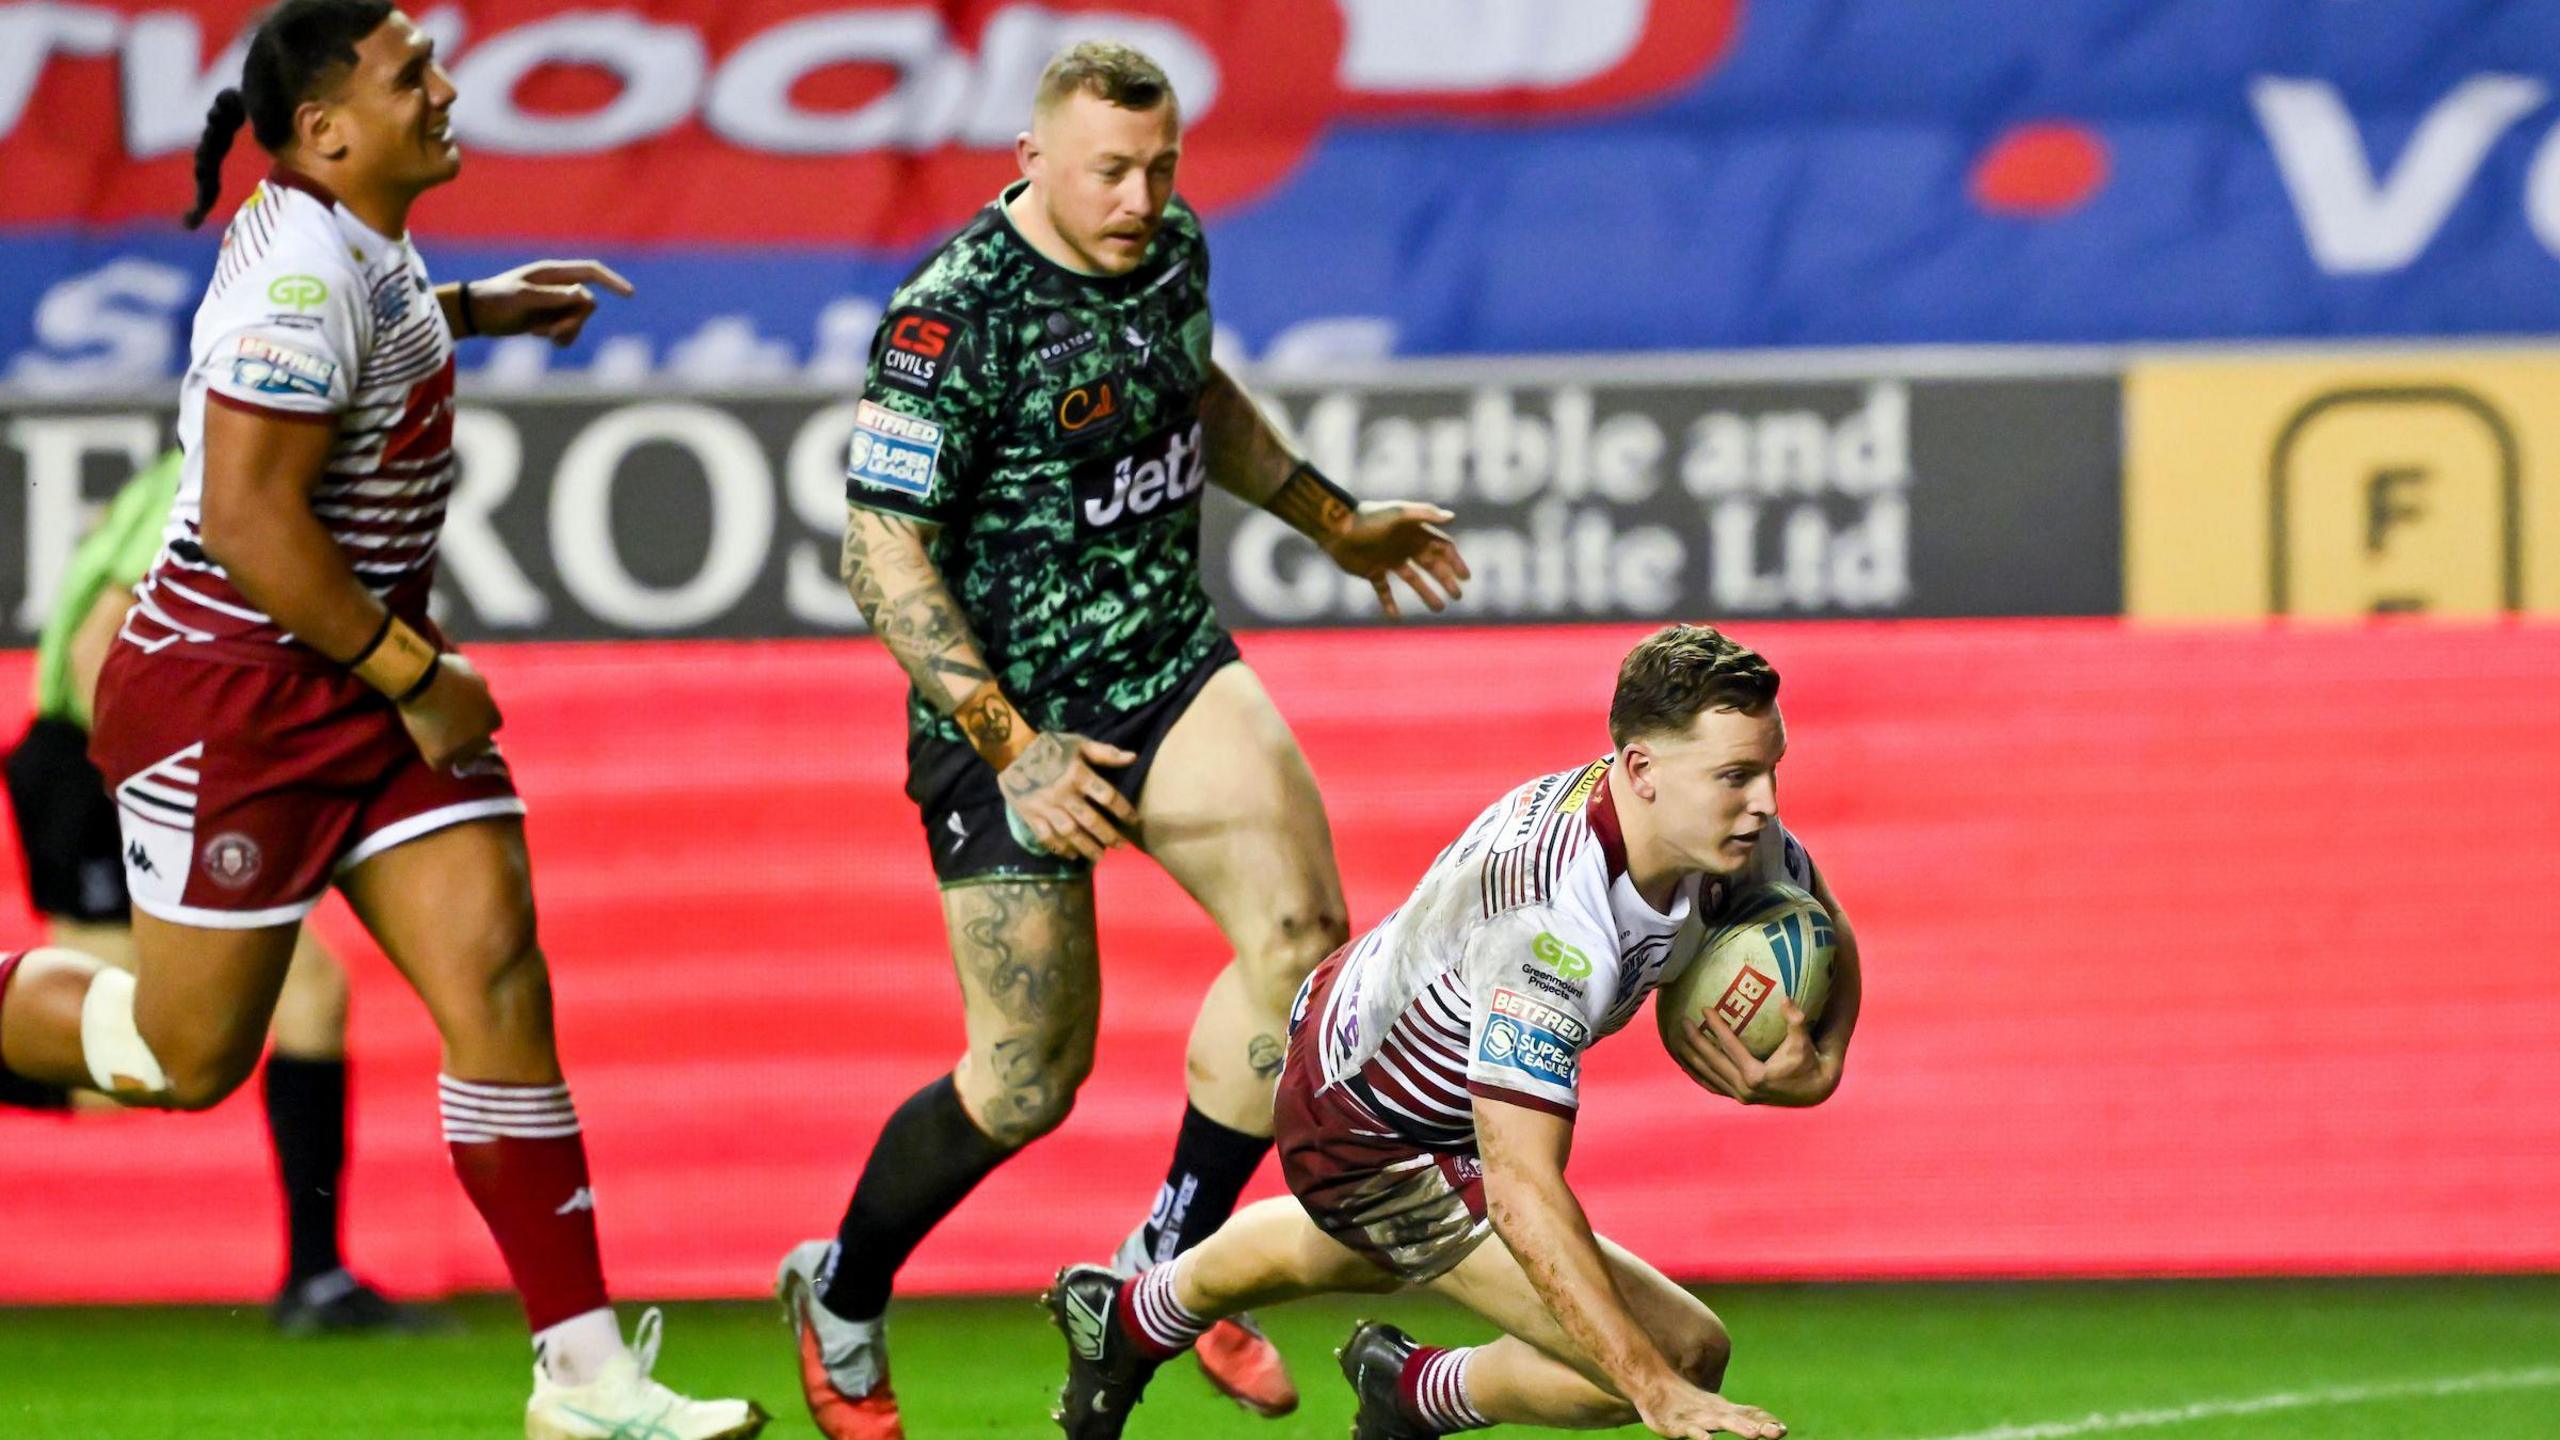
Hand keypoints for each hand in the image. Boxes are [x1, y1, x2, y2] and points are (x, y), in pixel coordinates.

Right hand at [397, 652, 501, 769]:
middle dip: (466, 740)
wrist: (423, 681)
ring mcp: (464, 749)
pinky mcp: (443, 757)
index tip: (463, 719)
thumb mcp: (471, 672)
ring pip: (459, 758)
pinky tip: (425, 745)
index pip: (490, 727)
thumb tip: (481, 687)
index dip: (476, 723)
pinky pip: (439, 764)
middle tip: (447, 731)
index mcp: (493, 717)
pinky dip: (432, 757)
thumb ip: (479, 685)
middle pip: (478, 746)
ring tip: (433, 738)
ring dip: (450, 751)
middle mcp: (483, 736)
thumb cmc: (445, 671)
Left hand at [463, 260, 634, 345]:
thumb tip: (585, 295)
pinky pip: (570, 332)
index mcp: (553, 272)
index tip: (630, 295)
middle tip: (552, 332)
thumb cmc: (495, 299)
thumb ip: (554, 296)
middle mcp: (559, 286)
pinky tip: (540, 338)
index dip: (613, 281)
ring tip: (540, 335)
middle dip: (574, 321)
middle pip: (587, 304)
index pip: (591, 272)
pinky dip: (562, 338)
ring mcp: (556, 304)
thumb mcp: (523, 297)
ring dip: (565, 331)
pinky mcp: (551, 319)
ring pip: (580, 320)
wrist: (476, 313)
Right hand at [997, 731, 1138, 861]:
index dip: (1123, 810)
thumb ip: (1105, 753)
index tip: (1134, 820)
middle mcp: (1064, 793)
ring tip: (1100, 857)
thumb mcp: (1079, 744)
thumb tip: (1133, 757)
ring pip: (1070, 832)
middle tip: (1121, 846)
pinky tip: (1072, 855)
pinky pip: (1047, 837)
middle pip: (1090, 820)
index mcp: (1078, 774)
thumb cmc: (1051, 747)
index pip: (1107, 796)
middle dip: (1108, 835)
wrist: (1013, 751)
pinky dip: (1060, 848)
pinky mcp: (1031, 816)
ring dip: (1087, 847)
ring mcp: (1046, 807)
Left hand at [1323, 501, 1469, 616]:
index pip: (1441, 547)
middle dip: (1445, 580)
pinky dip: (1390, 604)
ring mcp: (1388, 559)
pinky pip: (1384, 590)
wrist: (1335, 529)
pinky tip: (1397, 618)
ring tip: (1439, 609)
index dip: (1455, 561)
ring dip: (1427, 593)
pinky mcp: (1372, 571)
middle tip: (1457, 596)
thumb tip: (1451, 517)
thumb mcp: (1398, 514)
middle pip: (1431, 565)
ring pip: (1412, 579)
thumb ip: (1424, 514)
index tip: (1465, 577)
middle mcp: (1403, 546)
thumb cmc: (1368, 519)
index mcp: (1413, 532)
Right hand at [1633, 1376, 1786, 1439]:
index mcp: (1725, 1410)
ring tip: (1754, 1434)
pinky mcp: (1677, 1425)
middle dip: (1759, 1426)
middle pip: (1740, 1418)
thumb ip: (1740, 1417)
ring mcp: (1696, 1418)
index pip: (1750, 1414)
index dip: (1766, 1421)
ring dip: (1738, 1426)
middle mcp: (1714, 1413)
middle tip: (1778, 1433)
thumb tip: (1763, 1425)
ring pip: (1719, 1422)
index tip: (1783, 1430)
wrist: (1653, 1385)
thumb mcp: (1716, 1410)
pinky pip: (1690, 1431)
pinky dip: (1700, 1436)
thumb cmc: (1688, 1404)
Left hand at [1671, 1001, 1839, 1107]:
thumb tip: (1785, 999)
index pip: (1730, 1047)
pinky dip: (1698, 1074)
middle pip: (1712, 1062)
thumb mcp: (1803, 1041)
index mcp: (1756, 1075)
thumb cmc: (1808, 1061)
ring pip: (1708, 1076)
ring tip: (1675, 1040)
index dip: (1716, 1026)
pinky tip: (1686, 1062)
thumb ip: (1795, 1020)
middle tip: (1682, 1021)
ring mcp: (1740, 1096)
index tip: (1704, 1008)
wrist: (1814, 1090)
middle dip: (1695, 1041)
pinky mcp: (1739, 1098)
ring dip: (1691, 1058)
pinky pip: (1713, 1086)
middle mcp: (1744, 1089)